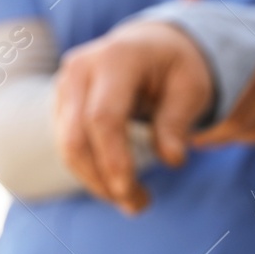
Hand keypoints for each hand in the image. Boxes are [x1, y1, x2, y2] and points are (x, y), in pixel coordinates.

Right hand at [53, 20, 254, 212]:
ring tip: (137, 203)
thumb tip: (173, 159)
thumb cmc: (177, 68)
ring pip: (68, 147)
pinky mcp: (62, 105)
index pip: (103, 117)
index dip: (113, 159)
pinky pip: (70, 146)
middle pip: (76, 138)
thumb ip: (178, 121)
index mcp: (116, 58)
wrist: (153, 47)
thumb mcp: (191, 88)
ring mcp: (65, 86)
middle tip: (139, 206)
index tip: (130, 192)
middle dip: (102, 180)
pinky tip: (120, 187)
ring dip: (97, 183)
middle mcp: (81, 69)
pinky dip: (92, 172)